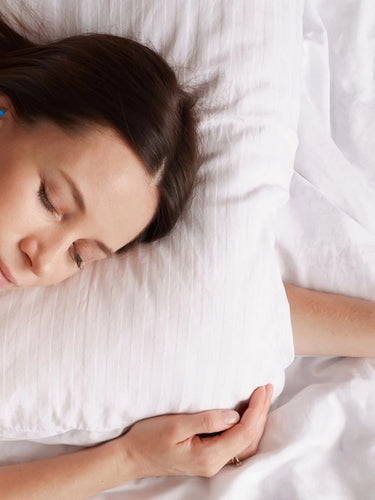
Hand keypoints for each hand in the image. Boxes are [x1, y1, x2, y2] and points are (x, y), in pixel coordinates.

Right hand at [117, 384, 272, 478]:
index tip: (261, 388)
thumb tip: (234, 414)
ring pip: (245, 443)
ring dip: (256, 420)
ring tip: (262, 398)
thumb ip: (207, 421)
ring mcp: (212, 462)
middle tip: (267, 388)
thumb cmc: (149, 438)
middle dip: (261, 412)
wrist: (132, 456)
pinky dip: (247, 428)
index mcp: (209, 455)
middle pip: (249, 439)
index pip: (244, 432)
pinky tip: (248, 415)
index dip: (256, 409)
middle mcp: (214, 463)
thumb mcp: (176, 426)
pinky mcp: (207, 457)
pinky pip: (236, 444)